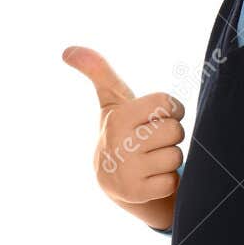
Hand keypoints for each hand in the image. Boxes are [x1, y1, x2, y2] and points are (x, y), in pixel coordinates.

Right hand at [62, 46, 184, 226]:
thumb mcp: (111, 99)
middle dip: (170, 135)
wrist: (112, 179)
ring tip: (151, 159)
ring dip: (169, 159)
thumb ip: (98, 70)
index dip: (170, 110)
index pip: (167, 103)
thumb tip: (67, 50)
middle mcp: (119, 143)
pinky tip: (151, 178)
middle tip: (152, 141)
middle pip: (175, 130)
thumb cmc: (121, 130)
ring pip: (176, 157)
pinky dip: (167, 181)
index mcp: (118, 117)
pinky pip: (172, 181)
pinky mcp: (136, 193)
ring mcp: (127, 170)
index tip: (158, 116)